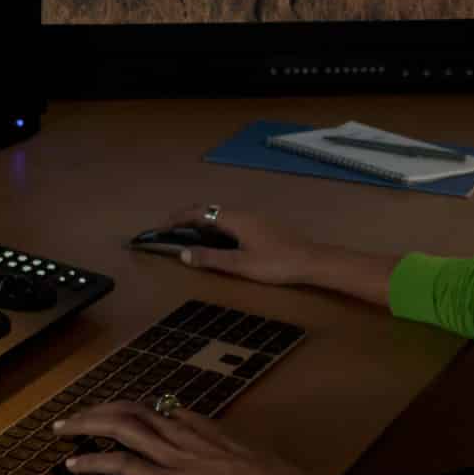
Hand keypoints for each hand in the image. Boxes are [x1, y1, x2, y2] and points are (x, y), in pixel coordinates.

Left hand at [52, 402, 317, 474]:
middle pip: (129, 410)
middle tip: (73, 416)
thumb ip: (225, 448)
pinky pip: (122, 464)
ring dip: (86, 424)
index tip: (111, 415)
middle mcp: (181, 433)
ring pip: (119, 427)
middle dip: (97, 410)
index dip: (128, 411)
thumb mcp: (246, 455)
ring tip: (61, 427)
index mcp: (201, 427)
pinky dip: (94, 460)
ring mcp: (172, 456)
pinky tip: (74, 463)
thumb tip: (215, 444)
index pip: (157, 410)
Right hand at [161, 205, 318, 286]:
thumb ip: (211, 258)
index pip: (199, 212)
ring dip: (203, 221)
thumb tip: (183, 254)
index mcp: (235, 219)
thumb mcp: (240, 265)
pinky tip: (219, 239)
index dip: (178, 218)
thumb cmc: (276, 263)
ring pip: (222, 214)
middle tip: (171, 230)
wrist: (312, 260)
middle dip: (187, 217)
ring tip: (190, 235)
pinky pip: (232, 219)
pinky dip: (216, 225)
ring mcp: (255, 217)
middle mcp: (243, 213)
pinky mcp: (263, 225)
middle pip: (209, 209)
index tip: (160, 226)